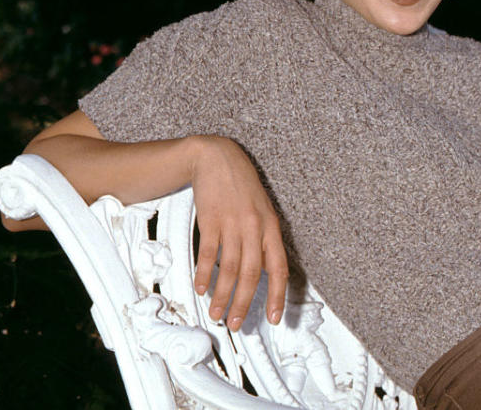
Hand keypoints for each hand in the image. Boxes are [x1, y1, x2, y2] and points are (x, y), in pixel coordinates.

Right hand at [188, 136, 287, 330]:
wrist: (217, 158)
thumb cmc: (241, 186)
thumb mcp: (262, 210)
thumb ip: (263, 239)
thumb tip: (263, 271)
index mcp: (271, 227)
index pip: (279, 268)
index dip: (278, 296)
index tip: (275, 318)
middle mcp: (255, 227)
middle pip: (253, 274)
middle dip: (245, 304)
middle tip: (237, 323)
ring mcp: (233, 223)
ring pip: (230, 268)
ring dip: (222, 295)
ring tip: (216, 313)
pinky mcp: (211, 219)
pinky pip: (208, 253)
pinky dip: (204, 273)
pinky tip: (201, 287)